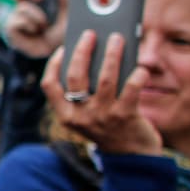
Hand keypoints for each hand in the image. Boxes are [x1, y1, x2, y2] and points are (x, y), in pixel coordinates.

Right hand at [7, 0, 67, 58]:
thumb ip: (63, 0)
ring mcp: (15, 19)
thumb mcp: (65, 15)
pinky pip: (17, 21)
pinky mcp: (11, 31)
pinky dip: (29, 25)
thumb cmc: (59, 34)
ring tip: (43, 27)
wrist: (56, 52)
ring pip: (22, 8)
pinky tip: (34, 32)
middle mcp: (22, 10)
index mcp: (33, 4)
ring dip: (37, 17)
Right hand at [43, 30, 161, 155]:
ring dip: (112, 54)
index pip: (49, 85)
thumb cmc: (107, 126)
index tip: (64, 48)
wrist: (131, 156)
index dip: (54, 64)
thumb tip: (92, 55)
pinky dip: (137, 75)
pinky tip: (140, 67)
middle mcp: (80, 116)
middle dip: (82, 50)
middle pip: (76, 76)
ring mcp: (102, 117)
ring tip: (117, 39)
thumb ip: (84, 91)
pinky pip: (131, 89)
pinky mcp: (125, 117)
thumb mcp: (86, 113)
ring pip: (104, 78)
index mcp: (65, 115)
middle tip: (90, 34)